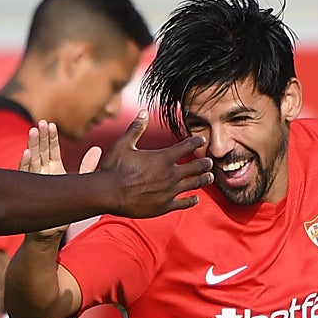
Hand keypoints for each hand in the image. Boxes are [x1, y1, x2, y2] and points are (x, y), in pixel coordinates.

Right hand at [19, 121, 103, 240]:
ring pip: (31, 160)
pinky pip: (25, 176)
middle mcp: (42, 173)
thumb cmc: (63, 210)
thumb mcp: (78, 185)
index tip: (50, 124)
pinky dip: (25, 164)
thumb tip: (97, 149)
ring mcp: (33, 182)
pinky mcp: (28, 192)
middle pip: (40, 151)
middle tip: (41, 123)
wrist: (48, 232)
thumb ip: (87, 167)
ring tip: (33, 132)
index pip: (51, 150)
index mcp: (53, 169)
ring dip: (32, 146)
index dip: (51, 137)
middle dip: (41, 137)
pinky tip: (25, 153)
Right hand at [97, 110, 212, 218]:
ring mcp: (169, 191)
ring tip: (209, 178)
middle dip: (205, 163)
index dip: (196, 142)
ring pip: (194, 184)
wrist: (108, 193)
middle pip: (197, 166)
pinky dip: (191, 200)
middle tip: (209, 162)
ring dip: (204, 180)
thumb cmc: (114, 168)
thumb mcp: (124, 144)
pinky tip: (195, 199)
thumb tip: (143, 111)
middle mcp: (171, 174)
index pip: (187, 146)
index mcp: (163, 157)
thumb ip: (136, 128)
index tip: (200, 141)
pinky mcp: (164, 206)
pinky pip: (183, 203)